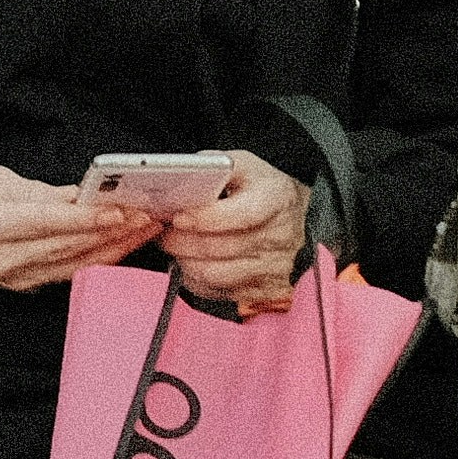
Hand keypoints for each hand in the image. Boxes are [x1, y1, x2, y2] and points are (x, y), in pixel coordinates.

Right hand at [0, 165, 155, 293]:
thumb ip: (39, 191)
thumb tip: (81, 195)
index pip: (47, 222)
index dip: (86, 218)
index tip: (120, 210)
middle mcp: (2, 259)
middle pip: (67, 247)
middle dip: (113, 232)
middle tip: (148, 215)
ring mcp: (13, 279)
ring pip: (73, 264)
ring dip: (114, 248)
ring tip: (145, 229)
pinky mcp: (23, 288)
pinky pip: (67, 274)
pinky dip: (97, 259)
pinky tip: (121, 246)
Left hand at [159, 152, 309, 321]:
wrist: (293, 217)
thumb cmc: (261, 190)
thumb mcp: (244, 166)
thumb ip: (214, 167)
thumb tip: (179, 180)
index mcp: (275, 199)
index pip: (240, 215)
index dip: (204, 219)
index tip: (178, 217)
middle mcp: (278, 237)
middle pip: (220, 248)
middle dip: (182, 242)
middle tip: (164, 234)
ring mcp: (273, 268)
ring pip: (215, 275)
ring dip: (186, 263)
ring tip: (174, 249)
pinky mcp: (263, 290)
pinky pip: (218, 292)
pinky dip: (197, 280)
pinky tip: (191, 264)